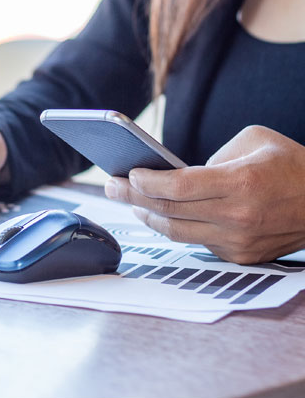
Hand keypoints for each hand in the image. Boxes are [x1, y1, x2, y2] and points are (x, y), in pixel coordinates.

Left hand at [104, 126, 304, 263]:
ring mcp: (239, 241)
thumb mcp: (252, 141)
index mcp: (240, 183)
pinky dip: (173, 226)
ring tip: (128, 201)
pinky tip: (158, 214)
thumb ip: (211, 157)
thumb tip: (175, 174)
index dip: (145, 182)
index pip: (177, 187)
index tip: (127, 174)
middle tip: (109, 186)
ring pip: (176, 232)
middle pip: (168, 211)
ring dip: (146, 216)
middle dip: (131, 198)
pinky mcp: (241, 256)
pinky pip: (196, 241)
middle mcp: (238, 217)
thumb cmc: (289, 164)